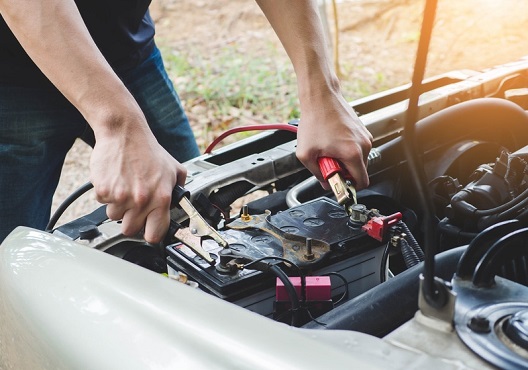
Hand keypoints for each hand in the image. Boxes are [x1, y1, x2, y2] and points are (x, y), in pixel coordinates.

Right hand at [90, 113, 185, 243]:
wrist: (125, 133)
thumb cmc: (148, 151)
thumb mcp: (173, 169)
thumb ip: (179, 189)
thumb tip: (182, 204)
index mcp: (161, 198)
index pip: (154, 234)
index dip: (150, 233)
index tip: (148, 229)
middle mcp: (141, 200)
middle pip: (130, 230)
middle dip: (131, 220)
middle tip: (134, 204)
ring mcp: (121, 197)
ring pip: (114, 217)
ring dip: (118, 206)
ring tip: (125, 188)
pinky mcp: (103, 190)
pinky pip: (103, 203)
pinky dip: (107, 194)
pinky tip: (115, 180)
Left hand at [296, 92, 372, 189]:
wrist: (320, 97)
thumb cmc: (314, 120)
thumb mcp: (306, 154)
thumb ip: (316, 173)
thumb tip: (325, 182)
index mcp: (353, 153)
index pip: (362, 183)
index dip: (349, 188)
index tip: (338, 184)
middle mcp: (364, 145)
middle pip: (360, 171)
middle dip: (344, 172)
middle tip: (328, 163)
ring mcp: (365, 136)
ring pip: (358, 159)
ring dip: (344, 160)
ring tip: (329, 150)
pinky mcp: (362, 130)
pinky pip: (357, 148)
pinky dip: (346, 149)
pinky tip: (333, 141)